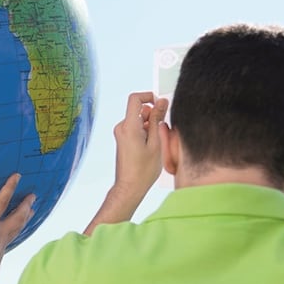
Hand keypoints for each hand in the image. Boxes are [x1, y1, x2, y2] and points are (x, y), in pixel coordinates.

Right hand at [0, 173, 35, 278]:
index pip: (1, 202)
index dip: (9, 187)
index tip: (18, 176)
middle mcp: (0, 231)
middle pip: (18, 215)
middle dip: (26, 204)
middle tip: (33, 195)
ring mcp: (3, 241)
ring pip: (19, 225)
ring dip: (26, 215)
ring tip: (32, 209)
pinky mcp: (3, 248)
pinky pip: (15, 234)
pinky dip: (20, 227)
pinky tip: (18, 228)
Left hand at [83, 92, 168, 234]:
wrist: (129, 187)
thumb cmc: (143, 169)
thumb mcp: (156, 142)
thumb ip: (157, 120)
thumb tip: (162, 101)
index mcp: (129, 126)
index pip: (135, 98)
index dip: (148, 97)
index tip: (160, 106)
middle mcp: (121, 127)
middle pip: (138, 110)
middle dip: (152, 115)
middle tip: (161, 130)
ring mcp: (121, 134)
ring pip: (138, 120)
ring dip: (150, 126)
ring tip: (155, 143)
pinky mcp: (122, 140)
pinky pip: (135, 128)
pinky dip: (145, 132)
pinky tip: (150, 147)